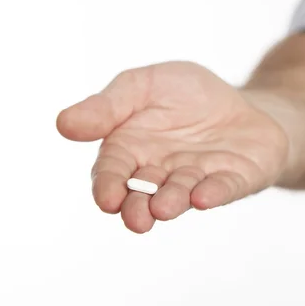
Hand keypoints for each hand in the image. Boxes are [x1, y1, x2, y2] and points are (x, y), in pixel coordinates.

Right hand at [57, 62, 288, 232]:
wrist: (241, 101)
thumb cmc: (185, 95)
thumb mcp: (143, 86)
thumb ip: (108, 105)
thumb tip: (64, 124)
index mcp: (132, 149)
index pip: (113, 172)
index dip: (109, 186)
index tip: (107, 198)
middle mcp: (162, 171)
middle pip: (144, 194)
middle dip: (138, 206)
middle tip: (136, 218)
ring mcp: (198, 177)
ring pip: (181, 193)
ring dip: (172, 201)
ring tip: (164, 207)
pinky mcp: (233, 178)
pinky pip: (224, 187)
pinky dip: (214, 193)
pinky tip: (204, 197)